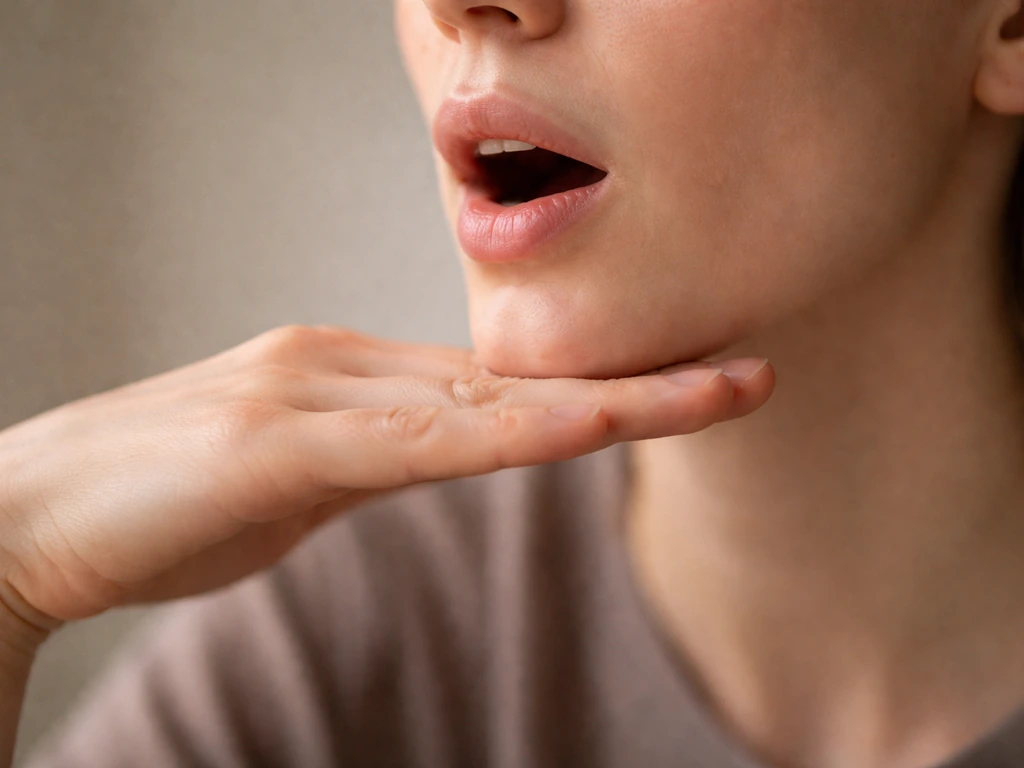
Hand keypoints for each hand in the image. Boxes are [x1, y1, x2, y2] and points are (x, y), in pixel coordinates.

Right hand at [0, 325, 773, 624]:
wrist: (31, 514)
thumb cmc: (162, 501)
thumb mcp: (294, 480)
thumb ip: (371, 458)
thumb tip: (441, 451)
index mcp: (351, 375)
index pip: (496, 378)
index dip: (593, 381)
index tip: (683, 384)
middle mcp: (344, 365)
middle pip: (514, 375)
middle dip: (636, 378)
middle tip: (746, 375)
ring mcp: (314, 394)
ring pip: (489, 398)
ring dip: (607, 398)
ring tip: (717, 390)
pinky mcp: (279, 442)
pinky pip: (422, 440)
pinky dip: (511, 434)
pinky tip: (585, 429)